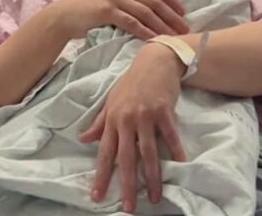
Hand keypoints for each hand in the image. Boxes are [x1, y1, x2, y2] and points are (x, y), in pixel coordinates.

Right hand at [51, 0, 188, 40]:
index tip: (184, 12)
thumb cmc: (90, 8)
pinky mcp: (107, 11)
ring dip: (163, 25)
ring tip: (174, 37)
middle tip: (185, 29)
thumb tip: (154, 4)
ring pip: (146, 12)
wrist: (65, 15)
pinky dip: (145, 31)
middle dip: (172, 15)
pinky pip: (131, 22)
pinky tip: (154, 39)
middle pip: (155, 0)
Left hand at [78, 43, 186, 212]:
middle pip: (126, 158)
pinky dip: (175, 152)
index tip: (97, 196)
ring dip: (152, 177)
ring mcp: (146, 116)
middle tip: (128, 207)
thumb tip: (82, 139)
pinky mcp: (164, 111)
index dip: (101, 175)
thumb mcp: (111, 100)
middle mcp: (127, 120)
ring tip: (154, 196)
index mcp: (112, 119)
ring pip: (148, 152)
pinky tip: (179, 166)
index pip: (104, 153)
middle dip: (126, 184)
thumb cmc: (132, 82)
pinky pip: (170, 136)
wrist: (154, 60)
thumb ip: (99, 122)